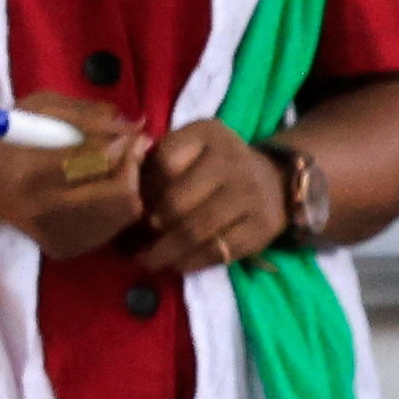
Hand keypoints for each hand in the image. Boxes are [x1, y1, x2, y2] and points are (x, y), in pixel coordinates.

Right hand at [0, 106, 145, 256]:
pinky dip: (117, 208)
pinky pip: (110, 230)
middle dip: (134, 168)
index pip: (99, 162)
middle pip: (120, 195)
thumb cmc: (6, 135)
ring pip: (122, 216)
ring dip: (130, 188)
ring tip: (119, 170)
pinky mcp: (62, 247)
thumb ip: (90, 115)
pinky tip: (104, 191)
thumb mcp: (42, 109)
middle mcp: (43, 208)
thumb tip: (138, 124)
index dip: (127, 147)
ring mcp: (53, 233)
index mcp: (32, 170)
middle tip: (133, 151)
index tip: (135, 134)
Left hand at [136, 119, 289, 271]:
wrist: (276, 179)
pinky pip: (217, 251)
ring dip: (163, 253)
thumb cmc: (216, 165)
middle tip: (129, 245)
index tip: (129, 209)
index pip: (162, 165)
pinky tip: (175, 264)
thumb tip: (122, 198)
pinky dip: (190, 262)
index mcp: (207, 133)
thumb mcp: (189, 147)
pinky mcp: (262, 226)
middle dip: (148, 228)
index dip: (141, 192)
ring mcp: (251, 194)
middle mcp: (232, 160)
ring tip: (145, 261)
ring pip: (194, 231)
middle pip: (175, 203)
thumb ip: (157, 161)